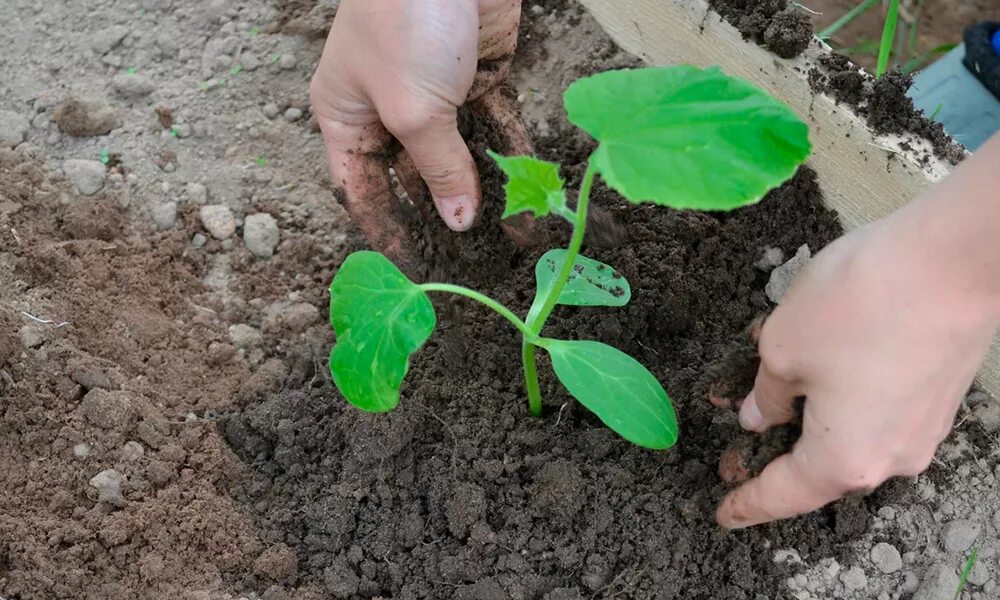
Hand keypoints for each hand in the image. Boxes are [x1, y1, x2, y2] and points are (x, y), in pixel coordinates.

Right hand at [310, 0, 531, 267]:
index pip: (361, 187)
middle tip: (467, 263)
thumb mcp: (414, 110)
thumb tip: (458, 223)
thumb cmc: (405, 23)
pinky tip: (530, 193)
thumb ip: (439, 169)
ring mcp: (435, 92)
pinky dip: (512, 157)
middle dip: (442, 216)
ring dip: (486, 192)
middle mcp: (387, 107)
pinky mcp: (478, 76)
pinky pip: (495, 127)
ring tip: (511, 238)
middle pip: (414, 177)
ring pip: (460, 155)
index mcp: (346, 115)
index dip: (383, 228)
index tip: (409, 267)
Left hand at [716, 212, 999, 528]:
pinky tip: (817, 366)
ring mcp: (922, 429)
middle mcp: (890, 458)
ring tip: (771, 394)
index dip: (748, 503)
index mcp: (844, 459)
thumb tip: (761, 416)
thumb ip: (766, 393)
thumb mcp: (781, 347)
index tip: (724, 514)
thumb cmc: (859, 304)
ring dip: (808, 420)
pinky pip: (877, 413)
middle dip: (775, 457)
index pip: (784, 495)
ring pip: (850, 437)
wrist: (953, 258)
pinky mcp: (938, 395)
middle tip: (736, 452)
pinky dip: (841, 401)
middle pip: (819, 470)